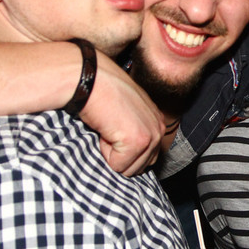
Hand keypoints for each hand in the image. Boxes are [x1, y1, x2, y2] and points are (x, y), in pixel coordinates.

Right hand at [83, 51, 163, 175]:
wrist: (90, 79)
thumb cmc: (101, 91)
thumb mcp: (125, 109)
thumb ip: (133, 127)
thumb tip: (127, 152)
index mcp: (156, 121)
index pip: (147, 157)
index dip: (123, 149)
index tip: (113, 127)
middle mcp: (159, 128)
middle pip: (139, 166)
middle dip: (118, 154)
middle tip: (109, 127)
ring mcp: (150, 135)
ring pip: (128, 168)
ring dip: (111, 153)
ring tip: (107, 127)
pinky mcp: (137, 141)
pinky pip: (118, 165)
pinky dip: (105, 152)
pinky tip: (105, 128)